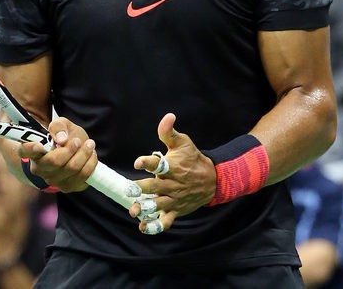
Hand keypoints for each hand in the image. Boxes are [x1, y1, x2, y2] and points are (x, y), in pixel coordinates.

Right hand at [19, 117, 95, 192]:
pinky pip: (83, 177)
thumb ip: (59, 126)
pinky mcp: (67, 187)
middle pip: (55, 161)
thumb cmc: (63, 137)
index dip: (30, 148)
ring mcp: (52, 180)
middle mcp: (39, 168)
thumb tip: (62, 139)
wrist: (73, 150)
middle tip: (78, 141)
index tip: (39, 145)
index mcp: (33, 151)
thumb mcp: (61, 124)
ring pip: (72, 168)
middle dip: (71, 149)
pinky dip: (90, 164)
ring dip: (84, 154)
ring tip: (89, 144)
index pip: (24, 150)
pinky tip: (91, 155)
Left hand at [131, 113, 216, 234]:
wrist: (212, 180)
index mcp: (173, 166)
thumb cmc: (192, 158)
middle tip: (130, 189)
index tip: (138, 162)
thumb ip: (169, 132)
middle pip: (155, 186)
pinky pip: (166, 221)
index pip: (159, 164)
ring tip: (134, 210)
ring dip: (146, 208)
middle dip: (142, 188)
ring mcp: (174, 198)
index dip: (148, 162)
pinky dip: (155, 226)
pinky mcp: (176, 210)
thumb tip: (168, 116)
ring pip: (158, 204)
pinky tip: (143, 227)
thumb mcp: (183, 143)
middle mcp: (173, 183)